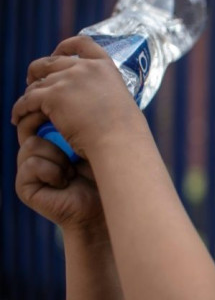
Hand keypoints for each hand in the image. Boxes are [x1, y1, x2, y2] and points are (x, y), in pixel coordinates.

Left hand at [11, 35, 141, 160]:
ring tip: (26, 107)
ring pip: (37, 84)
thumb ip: (105, 92)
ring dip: (29, 95)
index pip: (81, 43)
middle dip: (38, 72)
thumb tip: (95, 101)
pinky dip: (19, 109)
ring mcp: (68, 80)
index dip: (65, 46)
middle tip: (34, 84)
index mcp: (105, 67)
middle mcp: (85, 68)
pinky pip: (27, 100)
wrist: (119, 142)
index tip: (57, 53)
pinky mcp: (53, 96)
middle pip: (50, 62)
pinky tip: (16, 118)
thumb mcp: (120, 101)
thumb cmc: (125, 132)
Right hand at [15, 114, 104, 232]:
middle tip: (73, 146)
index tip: (73, 116)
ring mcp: (27, 170)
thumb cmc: (103, 175)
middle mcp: (36, 153)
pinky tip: (65, 182)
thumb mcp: (90, 144)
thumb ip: (75, 124)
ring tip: (72, 171)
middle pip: (29, 125)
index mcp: (50, 141)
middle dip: (52, 131)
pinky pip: (32, 164)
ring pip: (31, 144)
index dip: (50, 112)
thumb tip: (69, 94)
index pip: (38, 116)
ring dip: (57, 156)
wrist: (105, 206)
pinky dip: (53, 171)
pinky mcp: (24, 186)